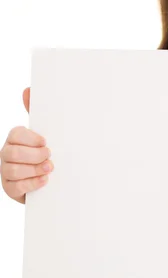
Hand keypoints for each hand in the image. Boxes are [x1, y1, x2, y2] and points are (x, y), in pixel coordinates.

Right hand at [0, 87, 52, 203]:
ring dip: (34, 169)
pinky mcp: (11, 188)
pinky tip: (45, 180)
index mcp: (15, 139)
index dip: (30, 138)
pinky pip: (16, 187)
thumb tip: (28, 90)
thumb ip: (35, 113)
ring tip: (50, 168)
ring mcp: (6, 171)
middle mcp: (7, 154)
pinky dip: (32, 183)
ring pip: (13, 170)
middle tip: (49, 155)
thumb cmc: (42, 151)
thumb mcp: (43, 133)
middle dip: (33, 155)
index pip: (16, 134)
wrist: (47, 177)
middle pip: (13, 153)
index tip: (45, 141)